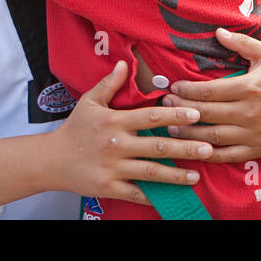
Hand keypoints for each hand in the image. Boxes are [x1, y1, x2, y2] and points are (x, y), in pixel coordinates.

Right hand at [47, 61, 213, 205]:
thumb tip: (124, 63)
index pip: (151, 116)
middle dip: (185, 147)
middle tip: (208, 147)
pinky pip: (136, 193)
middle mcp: (116, 144)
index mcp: (114, 121)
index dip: (175, 115)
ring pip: (151, 172)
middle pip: (157, 146)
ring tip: (196, 176)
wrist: (52, 160)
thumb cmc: (74, 129)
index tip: (196, 114)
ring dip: (176, 175)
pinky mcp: (109, 187)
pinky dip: (154, 197)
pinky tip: (172, 197)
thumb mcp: (89, 102)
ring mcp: (113, 168)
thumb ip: (109, 84)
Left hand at [160, 27, 260, 162]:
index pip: (210, 90)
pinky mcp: (257, 150)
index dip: (187, 89)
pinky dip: (208, 154)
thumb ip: (242, 43)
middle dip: (181, 109)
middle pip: (206, 113)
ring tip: (170, 126)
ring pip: (212, 137)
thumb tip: (217, 31)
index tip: (173, 87)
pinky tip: (193, 149)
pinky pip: (227, 155)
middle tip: (164, 105)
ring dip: (188, 133)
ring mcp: (253, 133)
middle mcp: (250, 112)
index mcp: (249, 87)